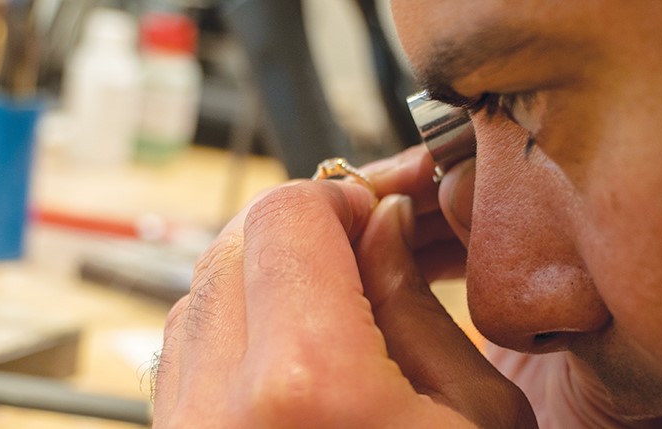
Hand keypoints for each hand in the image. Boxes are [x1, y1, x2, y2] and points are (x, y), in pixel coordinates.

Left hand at [153, 145, 535, 427]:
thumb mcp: (476, 415)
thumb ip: (418, 306)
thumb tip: (382, 227)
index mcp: (308, 383)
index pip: (289, 215)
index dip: (336, 198)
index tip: (369, 213)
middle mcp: (222, 405)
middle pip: (235, 240)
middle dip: (297, 228)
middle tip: (354, 250)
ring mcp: (186, 426)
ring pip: (202, 288)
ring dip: (262, 273)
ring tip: (326, 303)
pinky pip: (186, 346)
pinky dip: (234, 323)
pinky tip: (289, 348)